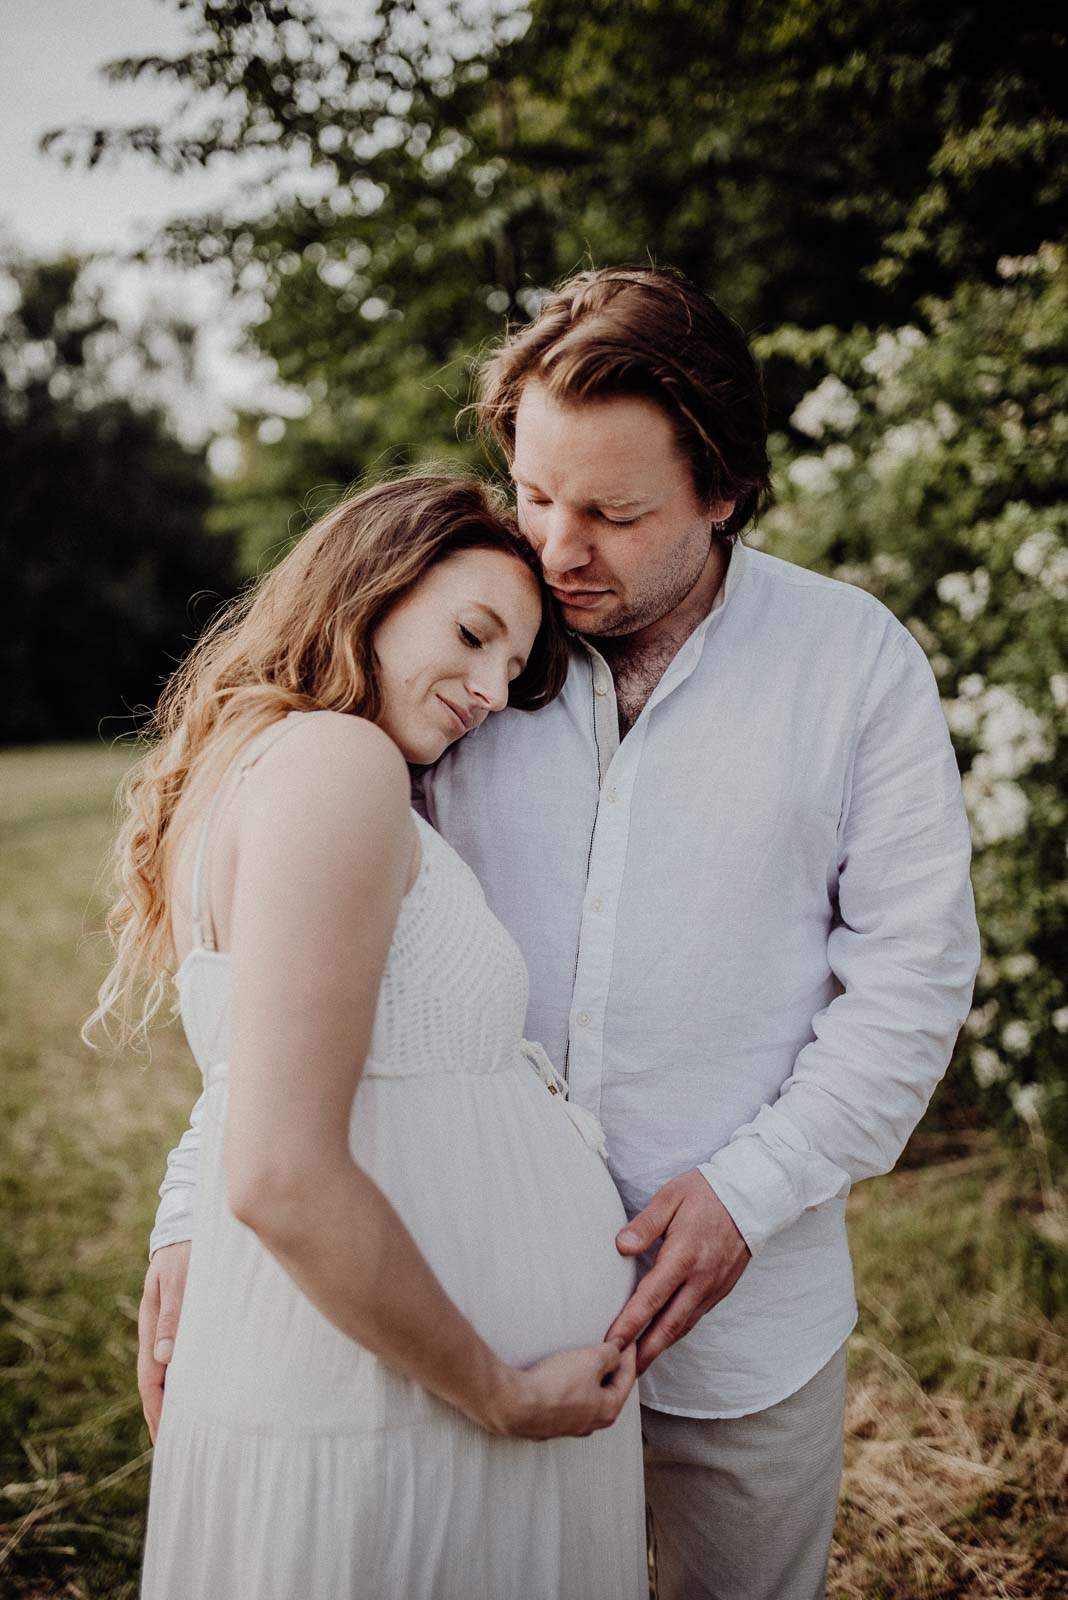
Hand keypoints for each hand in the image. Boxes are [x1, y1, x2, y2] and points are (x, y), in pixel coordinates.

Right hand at [137, 1241, 190, 1442]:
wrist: (187, 1226)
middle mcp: (158, 1331)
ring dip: (173, 1399)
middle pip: (155, 1382)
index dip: (156, 1410)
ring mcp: (168, 1327)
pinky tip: (196, 1390)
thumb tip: (165, 1357)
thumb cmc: (187, 1252)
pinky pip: (180, 1358)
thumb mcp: (179, 1280)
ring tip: (185, 1428)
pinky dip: (184, 1379)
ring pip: (167, 1372)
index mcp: (152, 1325)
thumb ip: (174, 1315)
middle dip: (162, 1415)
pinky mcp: (182, 1320)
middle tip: (174, 1447)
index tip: (165, 1438)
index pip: (150, 1379)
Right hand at [489, 1340, 636, 1439]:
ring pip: (586, 1399)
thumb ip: (610, 1354)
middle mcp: (591, 1424)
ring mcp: (568, 1427)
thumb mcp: (591, 1360)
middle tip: (611, 1350)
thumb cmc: (556, 1385)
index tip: (628, 1339)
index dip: (629, 1354)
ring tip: (585, 1363)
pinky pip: (565, 1403)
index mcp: (608, 1410)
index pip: (627, 1378)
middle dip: (611, 1370)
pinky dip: (568, 1389)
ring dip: (588, 1381)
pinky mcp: (547, 1424)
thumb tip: (619, 1350)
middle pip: (608, 1391)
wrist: (515, 1405)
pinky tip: (560, 1379)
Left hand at [605, 1170, 749, 1374]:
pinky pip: (696, 1317)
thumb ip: (645, 1224)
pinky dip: (677, 1332)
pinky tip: (663, 1337)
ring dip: (660, 1347)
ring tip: (638, 1363)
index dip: (629, 1325)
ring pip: (683, 1326)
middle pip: (668, 1326)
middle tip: (621, 1373)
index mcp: (683, 1256)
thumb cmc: (706, 1192)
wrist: (752, 1195)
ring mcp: (713, 1287)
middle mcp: (700, 1279)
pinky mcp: (722, 1289)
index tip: (611, 1344)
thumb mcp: (671, 1197)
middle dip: (644, 1352)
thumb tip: (621, 1247)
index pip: (651, 1299)